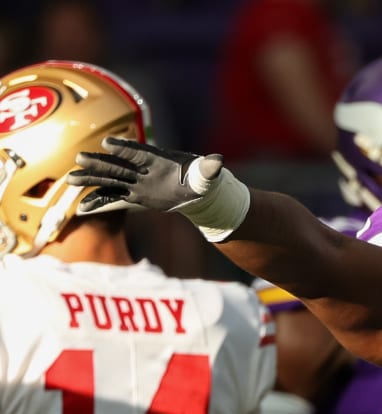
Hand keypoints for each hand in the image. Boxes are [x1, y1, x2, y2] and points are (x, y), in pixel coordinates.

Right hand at [67, 136, 249, 241]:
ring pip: (110, 180)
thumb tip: (218, 162)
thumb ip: (209, 168)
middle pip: (118, 165)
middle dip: (100, 163)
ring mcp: (137, 183)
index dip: (125, 148)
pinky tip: (82, 207)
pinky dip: (99, 202)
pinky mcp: (135, 195)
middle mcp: (144, 170)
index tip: (108, 143)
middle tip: (79, 158)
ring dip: (91, 180)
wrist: (196, 190)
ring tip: (69, 180)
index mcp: (159, 161)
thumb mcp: (207, 175)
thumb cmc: (201, 179)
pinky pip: (114, 198)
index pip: (140, 152)